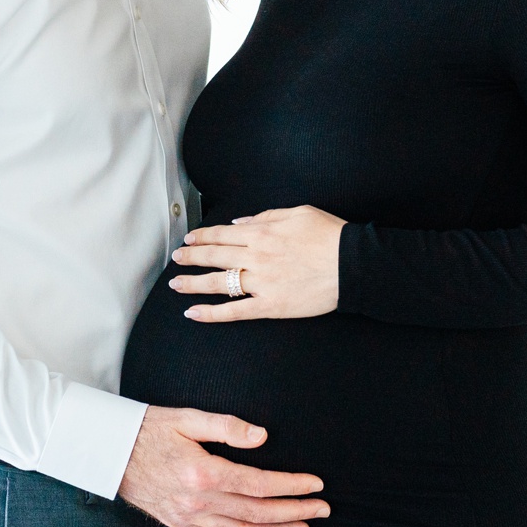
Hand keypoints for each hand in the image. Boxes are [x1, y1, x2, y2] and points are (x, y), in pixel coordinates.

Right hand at [117, 406, 329, 526]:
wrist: (109, 452)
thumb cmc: (148, 429)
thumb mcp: (187, 418)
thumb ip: (227, 427)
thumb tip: (262, 436)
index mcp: (204, 472)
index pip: (260, 485)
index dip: (292, 486)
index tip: (315, 485)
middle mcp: (199, 501)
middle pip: (257, 513)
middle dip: (294, 512)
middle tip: (321, 509)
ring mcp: (189, 517)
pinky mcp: (180, 524)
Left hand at [169, 205, 346, 320]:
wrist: (351, 264)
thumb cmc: (329, 235)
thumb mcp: (298, 212)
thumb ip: (265, 216)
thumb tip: (239, 223)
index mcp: (261, 232)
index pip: (222, 234)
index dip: (202, 237)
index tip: (189, 239)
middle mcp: (255, 256)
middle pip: (213, 256)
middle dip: (190, 257)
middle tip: (176, 259)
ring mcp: (260, 282)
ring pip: (216, 282)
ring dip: (192, 283)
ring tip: (175, 284)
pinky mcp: (269, 306)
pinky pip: (234, 311)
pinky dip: (211, 313)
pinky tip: (193, 313)